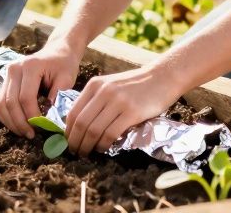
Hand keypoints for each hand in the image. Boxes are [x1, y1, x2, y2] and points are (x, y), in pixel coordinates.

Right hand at [0, 39, 80, 138]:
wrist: (57, 51)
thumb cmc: (63, 64)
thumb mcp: (67, 78)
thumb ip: (58, 97)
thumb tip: (49, 120)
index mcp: (30, 66)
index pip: (25, 97)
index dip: (32, 116)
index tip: (43, 128)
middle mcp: (14, 68)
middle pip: (10, 102)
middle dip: (20, 123)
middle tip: (32, 135)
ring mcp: (6, 74)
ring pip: (0, 104)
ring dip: (10, 122)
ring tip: (25, 132)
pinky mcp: (4, 81)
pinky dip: (5, 116)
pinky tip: (17, 124)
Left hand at [63, 65, 182, 156]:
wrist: (162, 77)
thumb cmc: (136, 85)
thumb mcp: (110, 85)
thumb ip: (95, 99)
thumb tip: (79, 124)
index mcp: (95, 85)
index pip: (73, 112)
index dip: (68, 131)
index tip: (69, 142)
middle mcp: (103, 92)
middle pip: (81, 123)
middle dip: (75, 142)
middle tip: (76, 152)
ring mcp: (117, 101)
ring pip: (94, 130)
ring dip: (88, 146)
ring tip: (88, 153)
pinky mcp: (131, 112)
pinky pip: (111, 133)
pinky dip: (104, 145)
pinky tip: (103, 148)